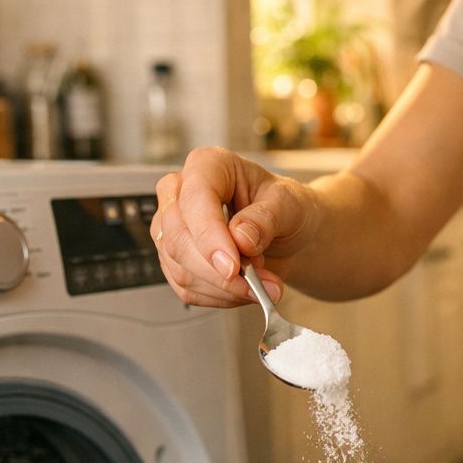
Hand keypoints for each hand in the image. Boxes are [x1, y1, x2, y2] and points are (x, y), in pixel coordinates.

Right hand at [149, 147, 317, 308]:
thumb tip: (241, 238)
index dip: (209, 236)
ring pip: (180, 268)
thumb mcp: (289, 204)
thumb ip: (265, 218)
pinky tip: (244, 289)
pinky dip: (220, 297)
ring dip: (225, 288)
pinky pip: (187, 288)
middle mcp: (181, 194)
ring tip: (262, 284)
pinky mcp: (175, 260)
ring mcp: (173, 228)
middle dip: (219, 271)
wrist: (288, 233)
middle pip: (178, 238)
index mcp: (207, 166)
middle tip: (258, 284)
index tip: (232, 266)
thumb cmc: (285, 208)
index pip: (194, 199)